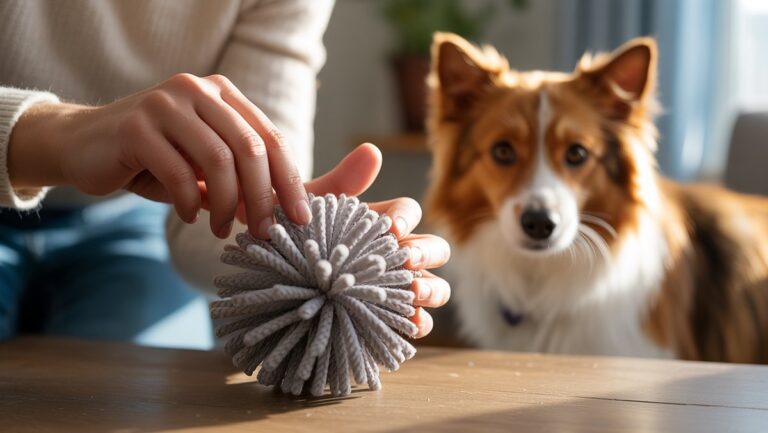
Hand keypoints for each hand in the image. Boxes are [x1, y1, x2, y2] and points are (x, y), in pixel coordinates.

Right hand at [8, 73, 308, 238]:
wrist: (82, 145)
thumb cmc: (155, 160)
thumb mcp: (205, 167)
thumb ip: (243, 181)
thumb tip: (287, 213)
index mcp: (223, 94)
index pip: (271, 138)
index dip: (290, 181)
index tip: (301, 218)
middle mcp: (198, 89)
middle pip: (251, 148)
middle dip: (263, 198)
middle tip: (264, 232)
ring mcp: (166, 103)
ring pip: (219, 160)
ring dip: (227, 205)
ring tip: (221, 230)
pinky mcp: (136, 126)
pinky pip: (179, 172)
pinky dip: (190, 202)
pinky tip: (190, 216)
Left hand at [298, 143, 450, 337]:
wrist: (266, 282)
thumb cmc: (289, 240)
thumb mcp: (310, 209)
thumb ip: (342, 183)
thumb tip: (373, 151)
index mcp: (379, 225)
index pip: (408, 213)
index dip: (405, 218)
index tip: (391, 230)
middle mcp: (394, 256)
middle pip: (433, 249)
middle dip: (426, 253)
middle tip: (406, 261)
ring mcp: (394, 290)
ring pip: (435, 287)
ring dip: (431, 289)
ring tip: (414, 294)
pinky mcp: (388, 321)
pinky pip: (416, 324)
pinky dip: (418, 324)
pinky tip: (409, 325)